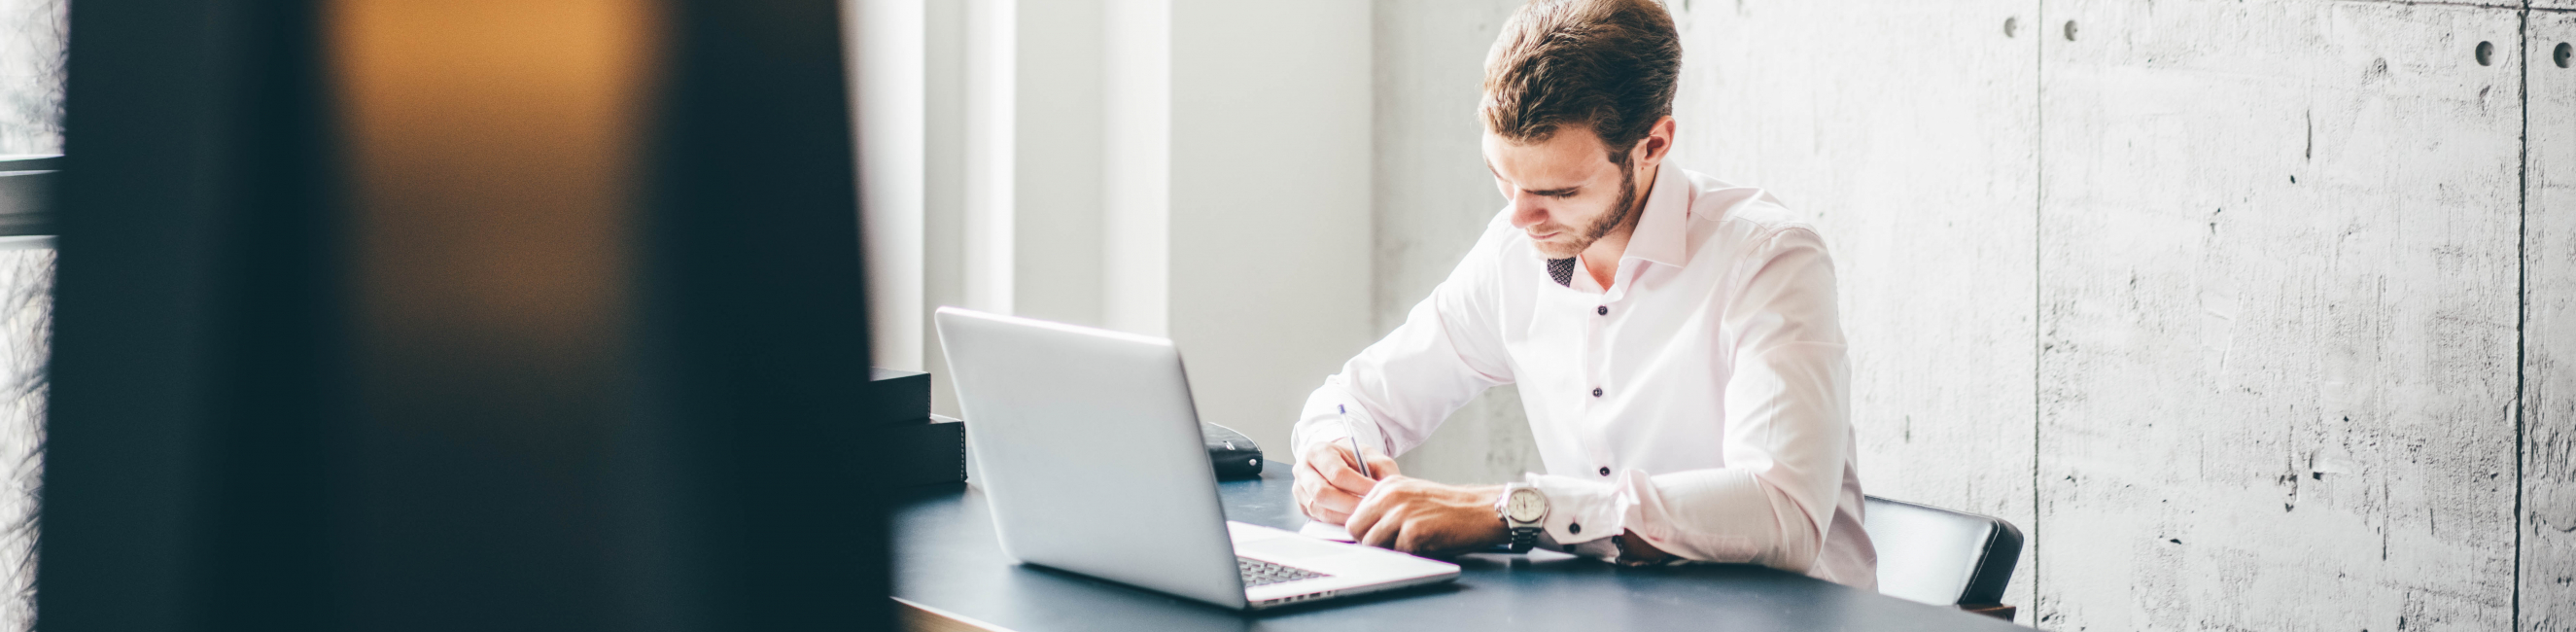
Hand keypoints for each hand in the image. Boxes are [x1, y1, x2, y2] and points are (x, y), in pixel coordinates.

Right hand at [1293, 441, 1399, 524]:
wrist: (1339, 461)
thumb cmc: (1354, 459)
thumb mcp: (1373, 457)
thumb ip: (1384, 470)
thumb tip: (1389, 490)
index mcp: (1318, 452)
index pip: (1337, 474)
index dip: (1359, 487)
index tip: (1376, 493)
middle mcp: (1303, 470)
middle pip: (1324, 494)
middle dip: (1350, 506)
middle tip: (1370, 510)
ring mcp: (1299, 489)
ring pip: (1319, 510)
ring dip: (1344, 517)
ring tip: (1364, 516)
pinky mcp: (1301, 505)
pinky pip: (1319, 518)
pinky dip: (1337, 522)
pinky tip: (1353, 519)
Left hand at [1343, 477, 1509, 556]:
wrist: (1480, 510)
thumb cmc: (1447, 508)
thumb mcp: (1410, 496)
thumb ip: (1385, 508)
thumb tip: (1362, 531)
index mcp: (1387, 485)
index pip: (1355, 516)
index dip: (1366, 531)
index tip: (1381, 536)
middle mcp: (1390, 495)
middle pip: (1356, 530)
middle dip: (1371, 543)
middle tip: (1393, 544)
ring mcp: (1401, 512)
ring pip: (1372, 545)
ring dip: (1389, 550)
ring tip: (1412, 543)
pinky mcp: (1414, 531)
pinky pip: (1397, 554)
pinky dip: (1410, 555)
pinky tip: (1427, 544)